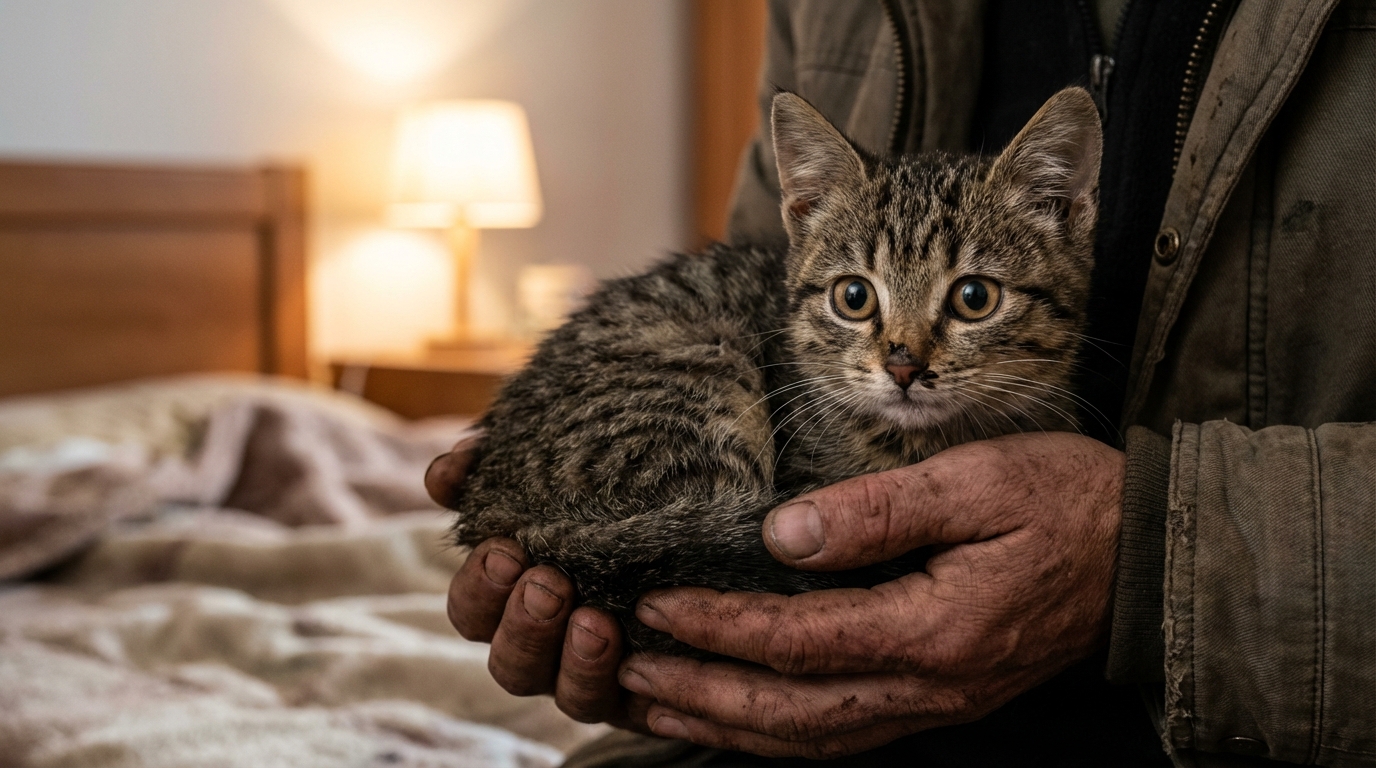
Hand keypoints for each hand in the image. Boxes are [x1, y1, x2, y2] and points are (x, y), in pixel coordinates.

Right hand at [427, 436, 634, 725]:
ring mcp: (596, 676)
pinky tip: (641, 649)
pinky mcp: (648, 690)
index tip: (505, 550)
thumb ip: (491, 470)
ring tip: (595, 620)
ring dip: (574, 661)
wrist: (693, 518)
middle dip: (524, 625)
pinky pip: (633, 705)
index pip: (471, 612)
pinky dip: (631, 680)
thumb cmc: (606, 491)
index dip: (479, 588)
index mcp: (514, 601)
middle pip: (510, 663)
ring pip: (568, 695)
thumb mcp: (552, 470)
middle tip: (548, 584)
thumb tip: (445, 475)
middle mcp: (549, 648)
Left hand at [617, 432, 1124, 757]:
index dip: (719, 626)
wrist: (1148, 555)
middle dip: (701, 693)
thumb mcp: (978, 480)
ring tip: (656, 704)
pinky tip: (737, 716)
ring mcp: (935, 702)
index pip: (799, 640)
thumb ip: (880, 510)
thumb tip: (781, 535)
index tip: (657, 604)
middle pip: (791, 712)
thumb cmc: (1069, 503)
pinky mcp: (939, 697)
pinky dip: (775, 733)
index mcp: (934, 629)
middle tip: (626, 670)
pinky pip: (842, 734)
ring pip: (810, 737)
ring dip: (726, 725)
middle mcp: (929, 686)